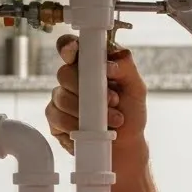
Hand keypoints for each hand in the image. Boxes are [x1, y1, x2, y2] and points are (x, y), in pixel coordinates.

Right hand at [45, 34, 146, 158]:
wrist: (125, 145)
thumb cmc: (130, 113)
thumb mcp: (136, 88)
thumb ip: (127, 68)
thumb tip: (110, 63)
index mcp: (90, 65)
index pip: (70, 47)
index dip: (68, 47)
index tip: (75, 53)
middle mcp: (72, 79)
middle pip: (64, 72)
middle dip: (87, 88)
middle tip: (113, 100)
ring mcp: (61, 98)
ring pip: (61, 96)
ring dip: (88, 111)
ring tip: (112, 120)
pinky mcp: (55, 119)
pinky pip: (57, 116)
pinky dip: (76, 124)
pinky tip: (91, 129)